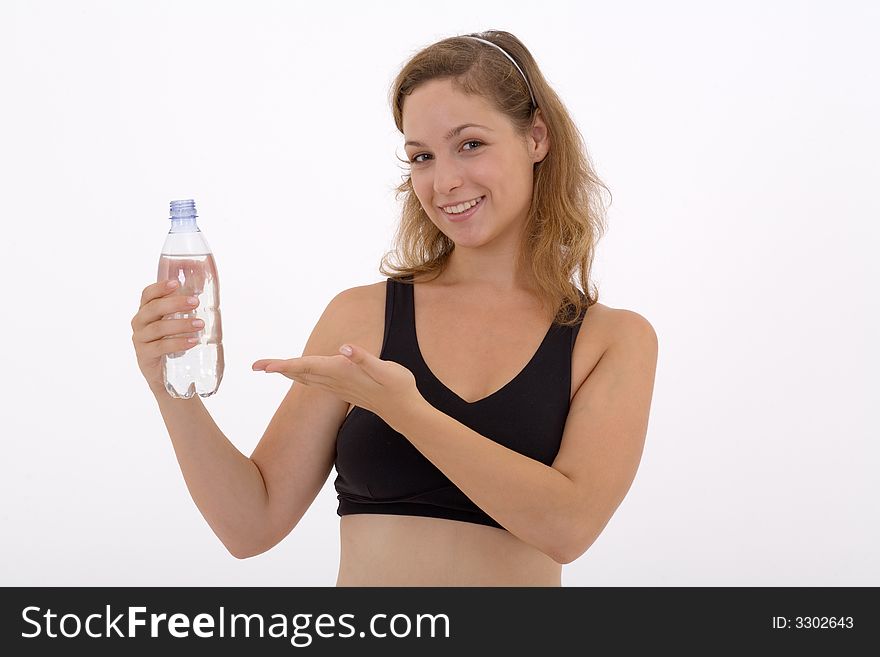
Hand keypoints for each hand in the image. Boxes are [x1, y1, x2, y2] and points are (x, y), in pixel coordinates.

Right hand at [131, 280, 202, 390]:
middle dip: (175, 304)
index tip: (176, 283)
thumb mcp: (176, 325)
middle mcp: (139, 323)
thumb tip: (208, 293)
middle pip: (153, 309)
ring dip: (181, 324)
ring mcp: (140, 340)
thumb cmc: (171, 343)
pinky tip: (192, 341)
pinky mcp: (144, 356)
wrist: (164, 375)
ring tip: (200, 324)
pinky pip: (160, 347)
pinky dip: (177, 343)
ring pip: (158, 328)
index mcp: (146, 311)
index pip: (148, 295)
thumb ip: (185, 311)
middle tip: (195, 302)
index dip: (160, 287)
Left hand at [252, 344, 423, 426]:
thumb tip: (344, 348)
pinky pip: (316, 382)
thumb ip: (364, 358)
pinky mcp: (344, 389)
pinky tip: (301, 374)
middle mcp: (335, 381)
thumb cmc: (398, 387)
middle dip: (278, 369)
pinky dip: (303, 376)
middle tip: (255, 366)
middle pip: (300, 373)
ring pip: (306, 379)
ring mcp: (339, 387)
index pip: (305, 367)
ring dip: (288, 372)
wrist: (405, 411)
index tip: (263, 367)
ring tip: (271, 368)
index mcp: (340, 372)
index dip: (283, 365)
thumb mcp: (385, 369)